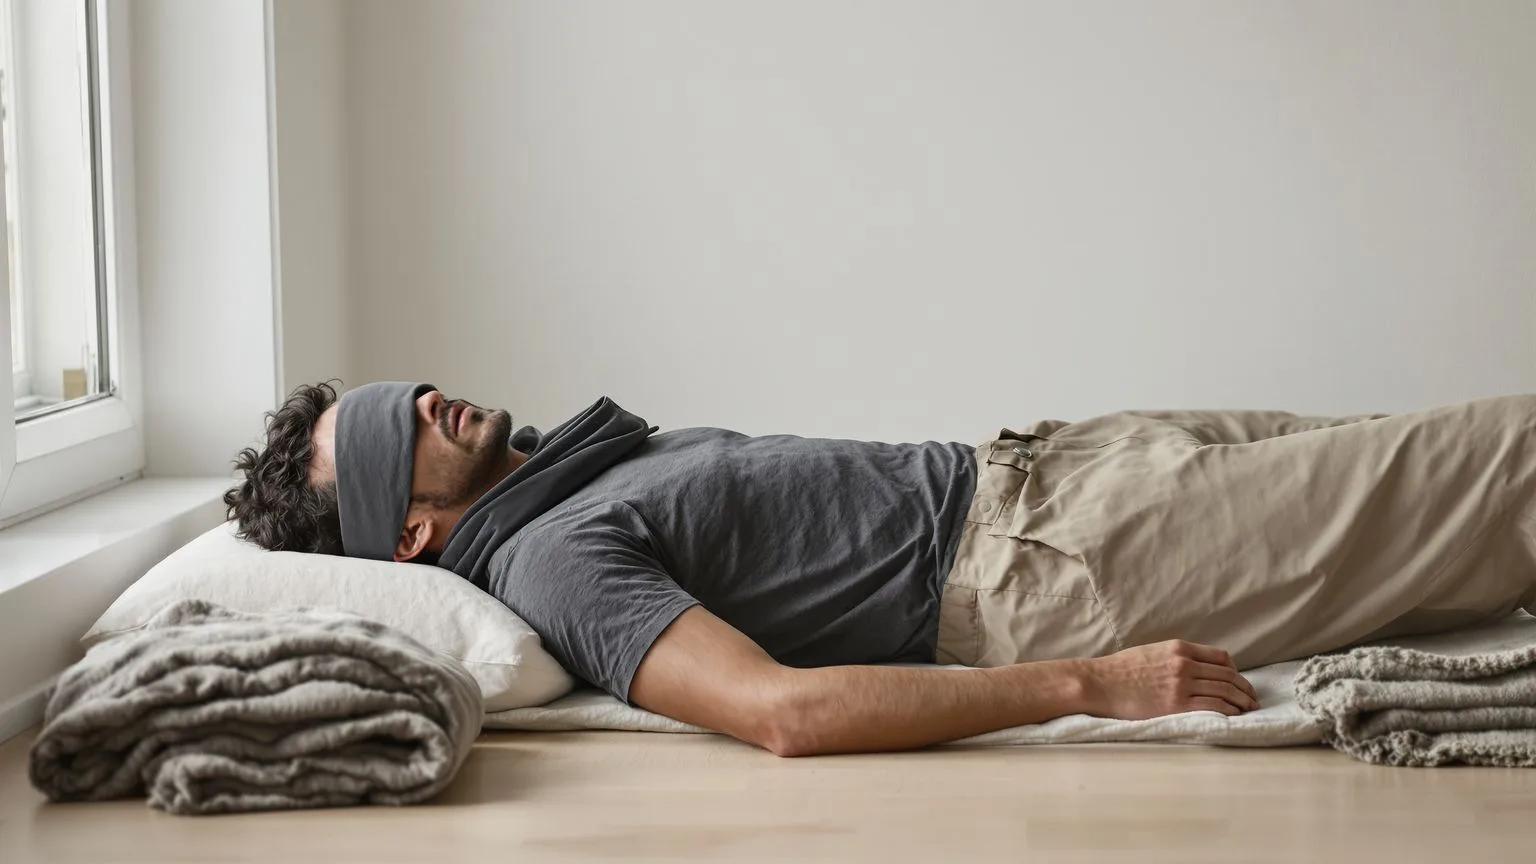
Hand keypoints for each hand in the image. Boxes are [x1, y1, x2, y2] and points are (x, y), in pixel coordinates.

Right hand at [1080, 640, 1259, 719]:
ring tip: (1250, 709)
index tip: (1238, 681)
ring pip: (1225, 690)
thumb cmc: (1119, 670)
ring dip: (1242, 701)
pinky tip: (1234, 716)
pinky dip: (1229, 711)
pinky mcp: (1177, 704)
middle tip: (1253, 698)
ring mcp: (1182, 684)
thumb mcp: (1151, 652)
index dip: (1235, 670)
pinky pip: (1213, 706)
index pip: (1220, 656)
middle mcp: (1184, 663)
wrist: (1099, 683)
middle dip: (1245, 687)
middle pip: (1227, 674)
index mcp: (1178, 648)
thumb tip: (1192, 669)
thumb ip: (1173, 657)